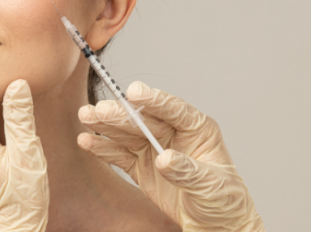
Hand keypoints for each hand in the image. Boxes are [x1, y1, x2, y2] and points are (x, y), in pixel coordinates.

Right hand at [77, 81, 263, 231]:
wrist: (215, 226)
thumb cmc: (224, 201)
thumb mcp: (210, 186)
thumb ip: (187, 171)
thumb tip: (165, 158)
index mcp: (197, 129)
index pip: (174, 110)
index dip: (154, 100)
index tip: (134, 92)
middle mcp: (174, 134)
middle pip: (144, 120)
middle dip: (121, 114)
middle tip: (100, 110)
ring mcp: (155, 148)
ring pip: (127, 133)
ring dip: (106, 126)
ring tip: (86, 117)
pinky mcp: (141, 166)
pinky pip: (119, 154)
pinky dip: (103, 148)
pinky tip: (87, 141)